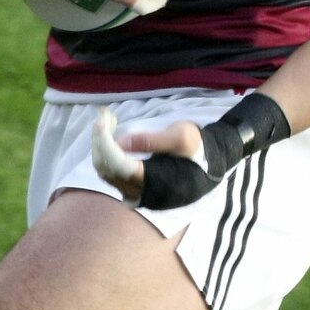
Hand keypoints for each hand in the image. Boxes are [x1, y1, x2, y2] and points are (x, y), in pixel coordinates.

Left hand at [91, 109, 205, 201]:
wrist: (209, 166)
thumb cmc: (197, 149)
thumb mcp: (181, 137)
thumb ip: (152, 140)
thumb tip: (121, 142)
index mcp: (155, 181)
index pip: (117, 164)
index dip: (105, 142)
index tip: (102, 120)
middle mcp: (142, 193)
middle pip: (106, 169)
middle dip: (100, 140)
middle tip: (104, 116)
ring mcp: (136, 194)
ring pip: (105, 173)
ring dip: (100, 147)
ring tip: (107, 123)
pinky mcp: (134, 191)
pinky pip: (111, 175)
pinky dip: (105, 155)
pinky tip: (110, 139)